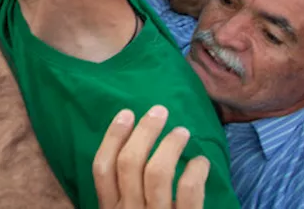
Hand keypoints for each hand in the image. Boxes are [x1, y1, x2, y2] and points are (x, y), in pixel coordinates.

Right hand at [92, 106, 208, 208]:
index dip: (112, 136)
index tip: (127, 113)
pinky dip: (195, 170)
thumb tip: (131, 147)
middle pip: (129, 163)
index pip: (102, 168)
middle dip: (144, 132)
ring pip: (157, 173)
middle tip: (160, 112)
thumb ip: (124, 192)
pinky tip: (201, 162)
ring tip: (182, 132)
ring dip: (170, 145)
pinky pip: (188, 191)